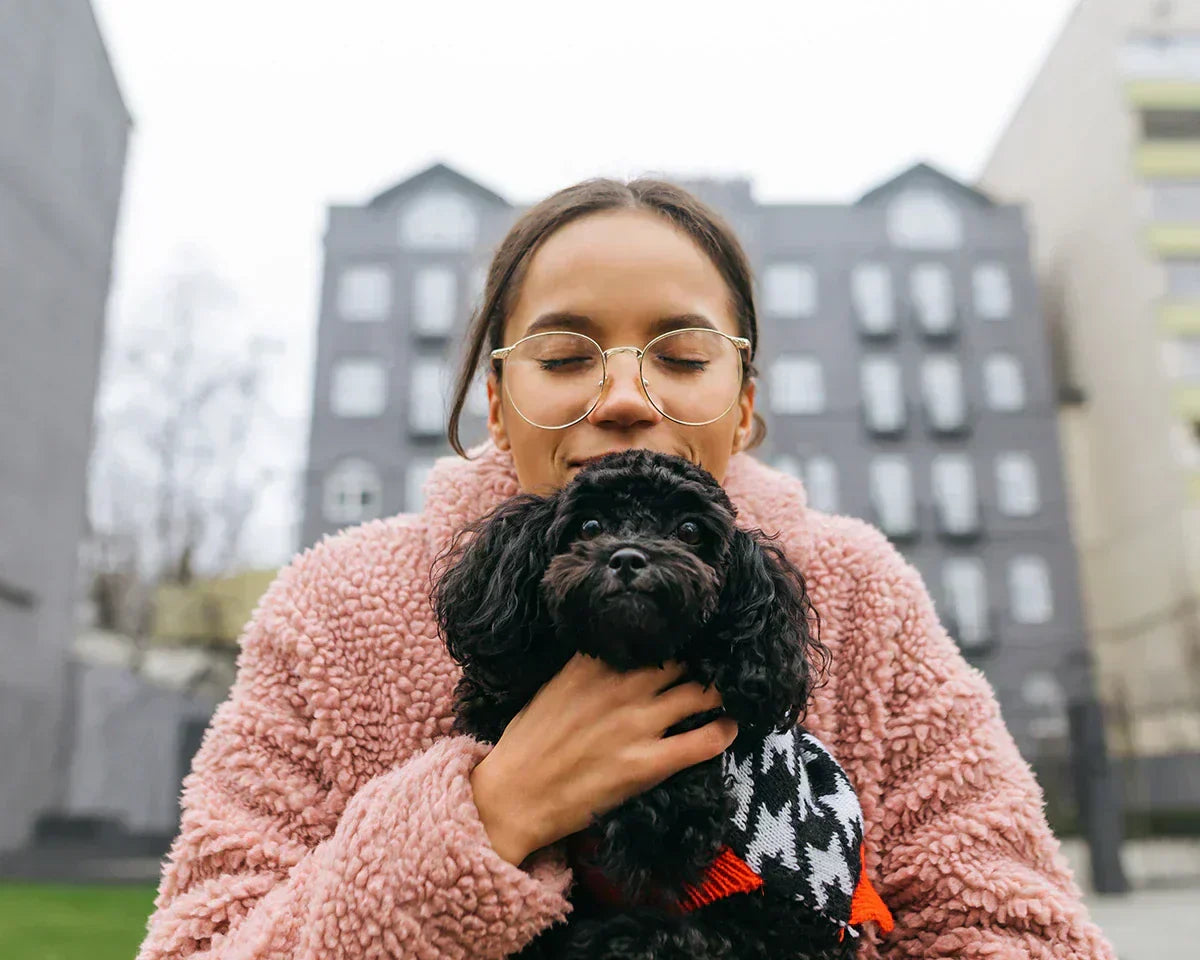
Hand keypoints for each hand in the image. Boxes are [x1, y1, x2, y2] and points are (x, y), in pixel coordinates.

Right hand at [470, 653, 736, 865]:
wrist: (513, 797)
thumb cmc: (526, 744)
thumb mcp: (552, 687)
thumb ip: (586, 667)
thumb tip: (616, 653)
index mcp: (593, 665)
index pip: (646, 636)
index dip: (669, 638)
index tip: (683, 638)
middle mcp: (620, 686)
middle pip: (680, 660)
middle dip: (698, 661)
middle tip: (712, 666)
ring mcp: (637, 724)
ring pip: (699, 693)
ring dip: (717, 692)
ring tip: (727, 692)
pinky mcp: (648, 764)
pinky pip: (702, 741)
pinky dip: (723, 731)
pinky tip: (731, 727)